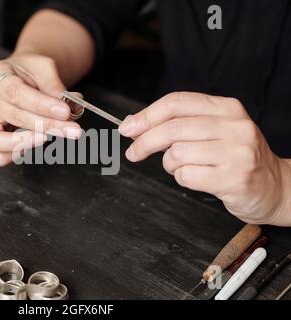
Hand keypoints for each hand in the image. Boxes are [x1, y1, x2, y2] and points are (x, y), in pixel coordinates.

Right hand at [0, 53, 81, 165]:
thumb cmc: (30, 73)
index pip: (15, 92)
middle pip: (12, 116)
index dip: (41, 105)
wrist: (23, 78)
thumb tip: (69, 106)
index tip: (65, 112)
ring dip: (24, 143)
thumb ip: (54, 85)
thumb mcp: (44, 67)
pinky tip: (29, 149)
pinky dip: (6, 157)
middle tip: (72, 129)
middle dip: (46, 125)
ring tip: (49, 138)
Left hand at [119, 92, 290, 225]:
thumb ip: (179, 124)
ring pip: (176, 153)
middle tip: (133, 153)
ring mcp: (237, 152)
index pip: (177, 102)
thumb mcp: (214, 131)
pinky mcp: (234, 178)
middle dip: (144, 142)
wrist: (276, 187)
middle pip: (172, 128)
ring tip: (182, 168)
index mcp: (227, 108)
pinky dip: (181, 179)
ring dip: (169, 164)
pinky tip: (196, 178)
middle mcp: (235, 126)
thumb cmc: (236, 158)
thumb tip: (135, 124)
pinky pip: (186, 176)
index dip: (146, 115)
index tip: (128, 127)